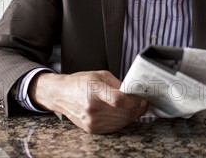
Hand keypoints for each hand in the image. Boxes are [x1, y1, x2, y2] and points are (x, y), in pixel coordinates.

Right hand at [30, 71, 147, 133]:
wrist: (61, 95)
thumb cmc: (80, 82)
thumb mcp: (100, 75)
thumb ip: (118, 84)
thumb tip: (134, 92)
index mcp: (94, 91)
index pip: (119, 100)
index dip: (135, 101)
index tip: (143, 98)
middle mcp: (92, 108)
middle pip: (123, 113)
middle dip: (138, 108)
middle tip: (144, 103)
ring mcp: (91, 121)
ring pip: (121, 122)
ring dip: (133, 116)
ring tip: (137, 108)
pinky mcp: (92, 129)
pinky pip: (114, 127)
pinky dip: (123, 121)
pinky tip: (125, 114)